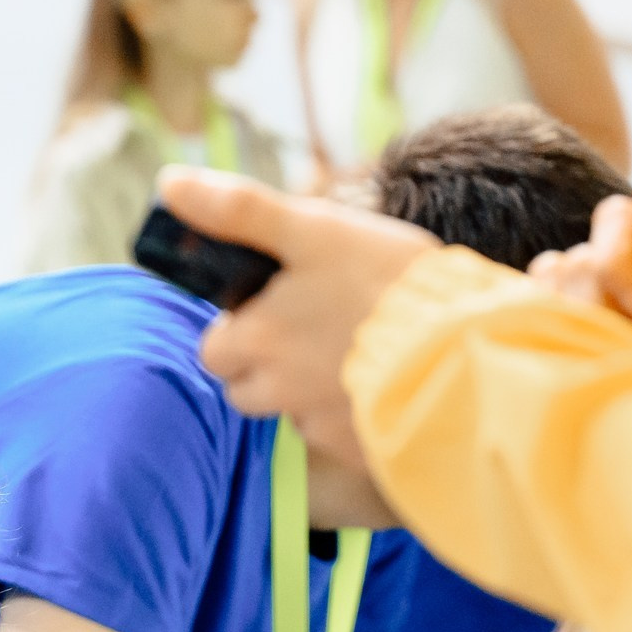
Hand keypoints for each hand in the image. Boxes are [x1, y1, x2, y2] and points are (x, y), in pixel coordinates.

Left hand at [156, 166, 439, 473]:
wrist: (463, 352)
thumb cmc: (387, 283)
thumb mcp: (314, 230)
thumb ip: (241, 211)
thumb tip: (169, 182)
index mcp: (257, 340)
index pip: (213, 349)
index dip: (238, 327)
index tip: (275, 305)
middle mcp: (277, 390)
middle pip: (244, 388)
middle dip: (264, 364)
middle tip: (314, 328)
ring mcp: (317, 423)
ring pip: (289, 411)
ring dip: (304, 389)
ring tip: (352, 353)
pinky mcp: (356, 449)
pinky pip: (336, 432)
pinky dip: (349, 413)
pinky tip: (383, 382)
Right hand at [527, 193, 631, 374]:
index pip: (620, 217)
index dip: (619, 258)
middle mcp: (625, 268)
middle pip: (584, 246)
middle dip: (597, 293)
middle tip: (618, 337)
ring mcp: (586, 294)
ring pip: (553, 271)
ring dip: (574, 312)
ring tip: (601, 352)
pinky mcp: (553, 319)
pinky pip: (529, 295)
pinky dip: (544, 318)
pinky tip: (570, 351)